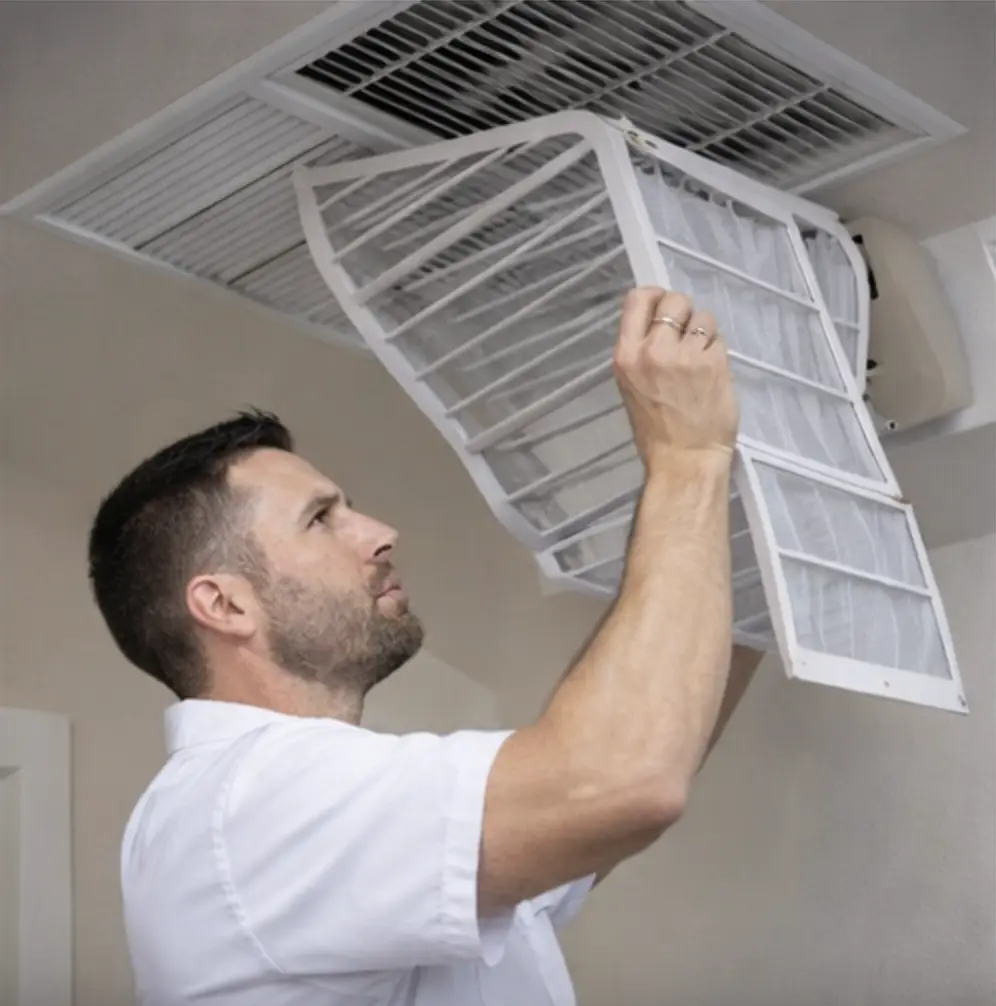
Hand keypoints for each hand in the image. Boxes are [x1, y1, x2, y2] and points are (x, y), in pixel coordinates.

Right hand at [612, 287, 737, 471]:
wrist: (684, 460)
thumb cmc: (656, 429)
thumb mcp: (632, 385)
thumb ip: (642, 351)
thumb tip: (660, 321)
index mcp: (626, 356)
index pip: (637, 299)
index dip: (655, 297)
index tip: (664, 310)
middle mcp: (652, 350)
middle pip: (673, 300)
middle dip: (684, 313)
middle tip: (687, 336)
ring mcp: (684, 355)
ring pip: (702, 316)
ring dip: (704, 332)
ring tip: (700, 359)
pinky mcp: (713, 363)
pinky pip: (718, 338)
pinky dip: (717, 350)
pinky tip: (712, 372)